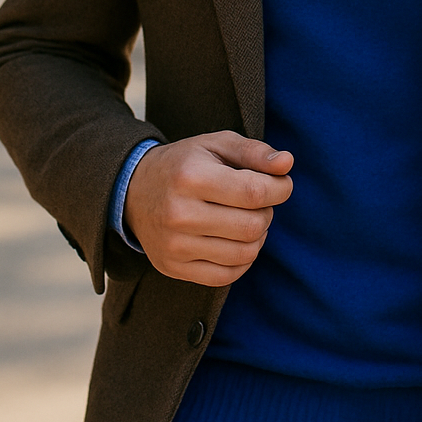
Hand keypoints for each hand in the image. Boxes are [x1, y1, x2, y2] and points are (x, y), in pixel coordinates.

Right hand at [124, 130, 292, 285]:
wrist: (133, 192)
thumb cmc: (186, 164)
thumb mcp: (216, 145)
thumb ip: (255, 152)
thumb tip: (287, 163)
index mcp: (191, 176)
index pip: (254, 192)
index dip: (280, 189)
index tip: (280, 184)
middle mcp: (179, 213)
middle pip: (252, 226)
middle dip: (267, 212)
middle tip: (258, 202)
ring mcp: (174, 245)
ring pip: (244, 253)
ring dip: (257, 237)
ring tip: (246, 219)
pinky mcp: (173, 267)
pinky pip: (226, 276)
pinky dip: (242, 260)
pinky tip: (236, 240)